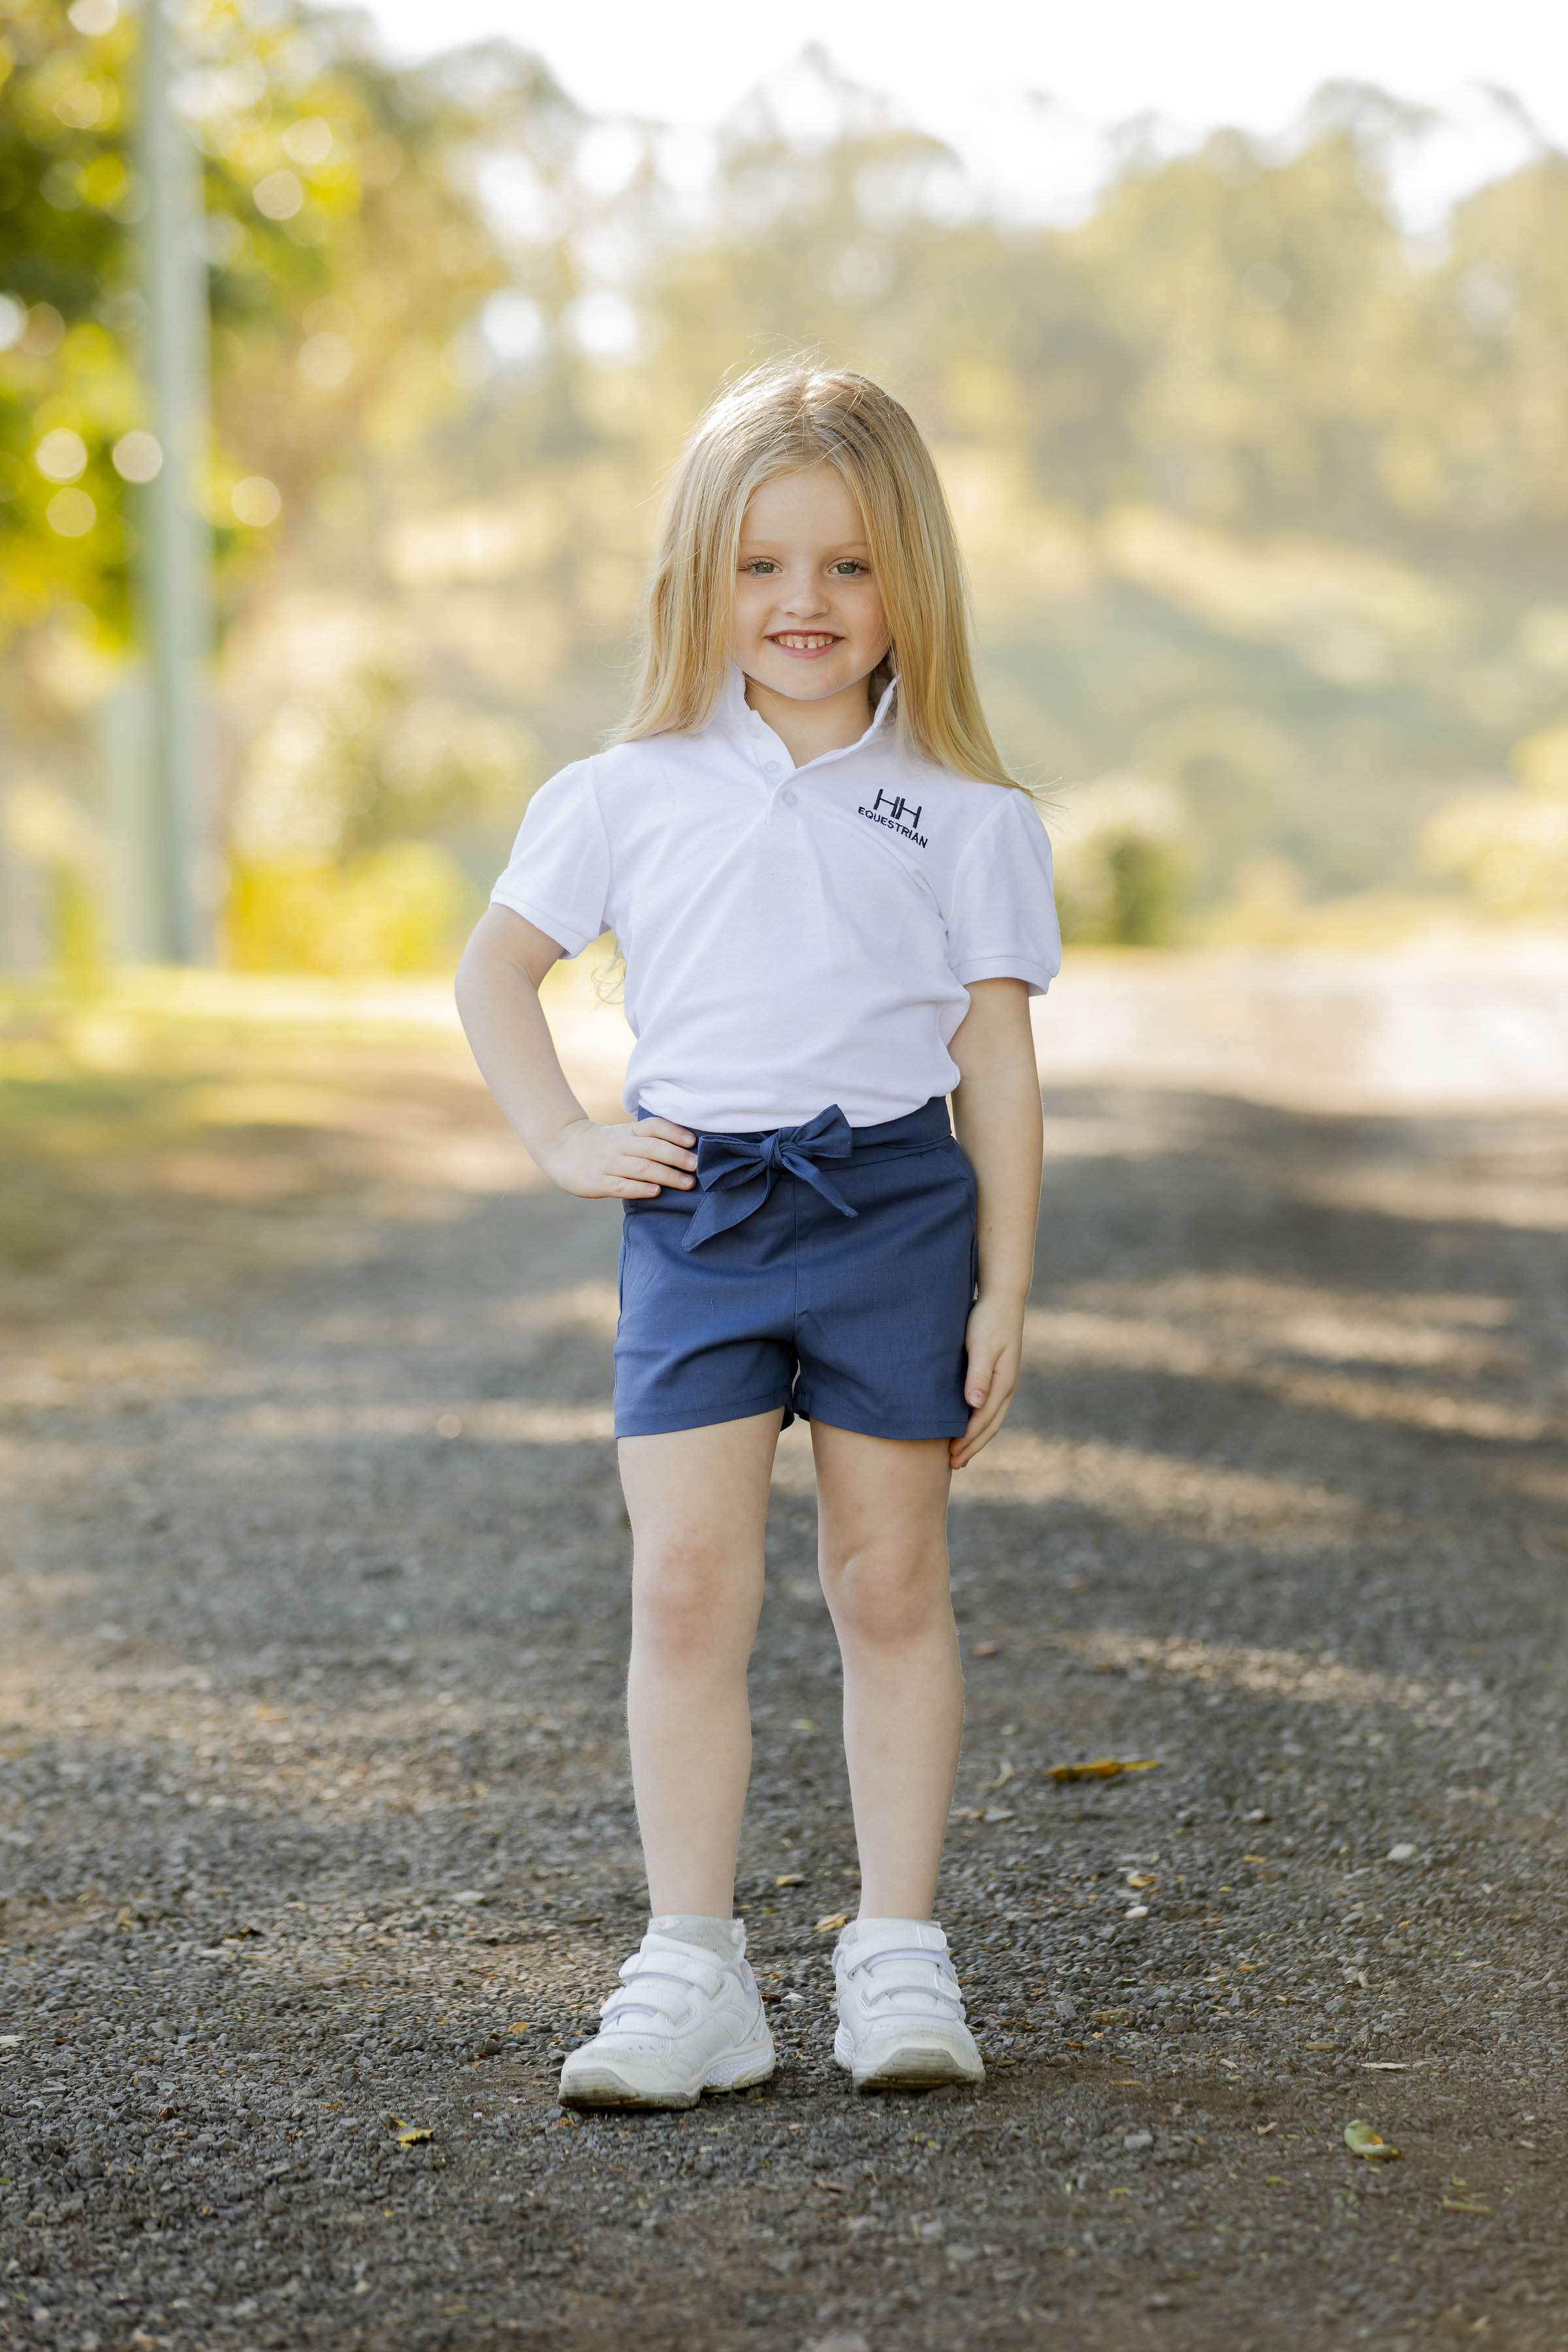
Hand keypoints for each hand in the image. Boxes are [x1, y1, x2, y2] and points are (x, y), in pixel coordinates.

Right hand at [541, 1117, 697, 1200]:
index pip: (653, 1127)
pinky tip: (657, 1192)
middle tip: (697, 1166)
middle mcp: (619, 1145)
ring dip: (668, 1175)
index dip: (674, 1132)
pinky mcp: (597, 1182)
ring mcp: (608, 1164)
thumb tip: (685, 1153)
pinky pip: (622, 1186)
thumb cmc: (603, 1145)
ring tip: (688, 1183)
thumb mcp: (622, 1136)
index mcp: (627, 1132)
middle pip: (652, 1148)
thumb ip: (646, 1142)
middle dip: (678, 1157)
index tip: (693, 1141)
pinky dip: (641, 1189)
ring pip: (641, 1168)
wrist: (560, 1147)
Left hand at [950, 1293, 1024, 1469]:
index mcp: (1004, 1382)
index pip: (984, 1420)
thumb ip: (979, 1374)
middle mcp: (1007, 1386)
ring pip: (991, 1419)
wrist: (1003, 1297)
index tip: (951, 1455)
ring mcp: (1004, 1382)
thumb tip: (975, 1405)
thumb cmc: (989, 1319)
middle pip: (990, 1425)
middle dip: (972, 1446)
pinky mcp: (997, 1375)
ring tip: (959, 1455)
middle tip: (953, 1465)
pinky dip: (977, 1423)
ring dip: (976, 1438)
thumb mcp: (983, 1345)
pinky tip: (965, 1426)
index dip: (968, 1440)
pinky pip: (988, 1407)